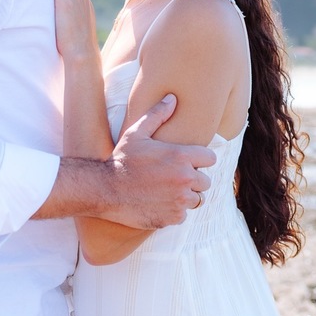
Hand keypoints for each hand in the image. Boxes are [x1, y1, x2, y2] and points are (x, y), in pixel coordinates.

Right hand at [104, 94, 216, 228]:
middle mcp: (185, 179)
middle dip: (194, 179)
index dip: (200, 159)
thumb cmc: (121, 160)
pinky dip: (174, 211)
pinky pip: (183, 215)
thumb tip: (172, 98)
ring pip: (196, 199)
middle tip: (175, 177)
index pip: (210, 159)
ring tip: (168, 190)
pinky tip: (159, 203)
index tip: (189, 161)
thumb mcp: (137, 133)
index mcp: (181, 156)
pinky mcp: (172, 218)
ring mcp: (179, 200)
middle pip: (206, 181)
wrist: (104, 191)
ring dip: (186, 196)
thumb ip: (157, 115)